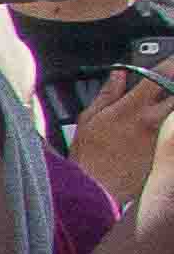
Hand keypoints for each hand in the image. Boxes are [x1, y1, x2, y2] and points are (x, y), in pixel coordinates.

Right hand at [98, 67, 173, 223]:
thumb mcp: (89, 120)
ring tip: (164, 106)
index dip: (170, 64)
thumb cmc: (89, 158)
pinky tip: (164, 127)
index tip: (171, 62)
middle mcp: (154, 121)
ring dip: (171, 107)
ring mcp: (164, 138)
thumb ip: (107, 94)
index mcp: (133, 108)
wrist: (96, 191)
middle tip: (169, 85)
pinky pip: (172, 134)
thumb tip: (118, 75)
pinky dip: (169, 127)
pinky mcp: (167, 154)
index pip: (161, 74)